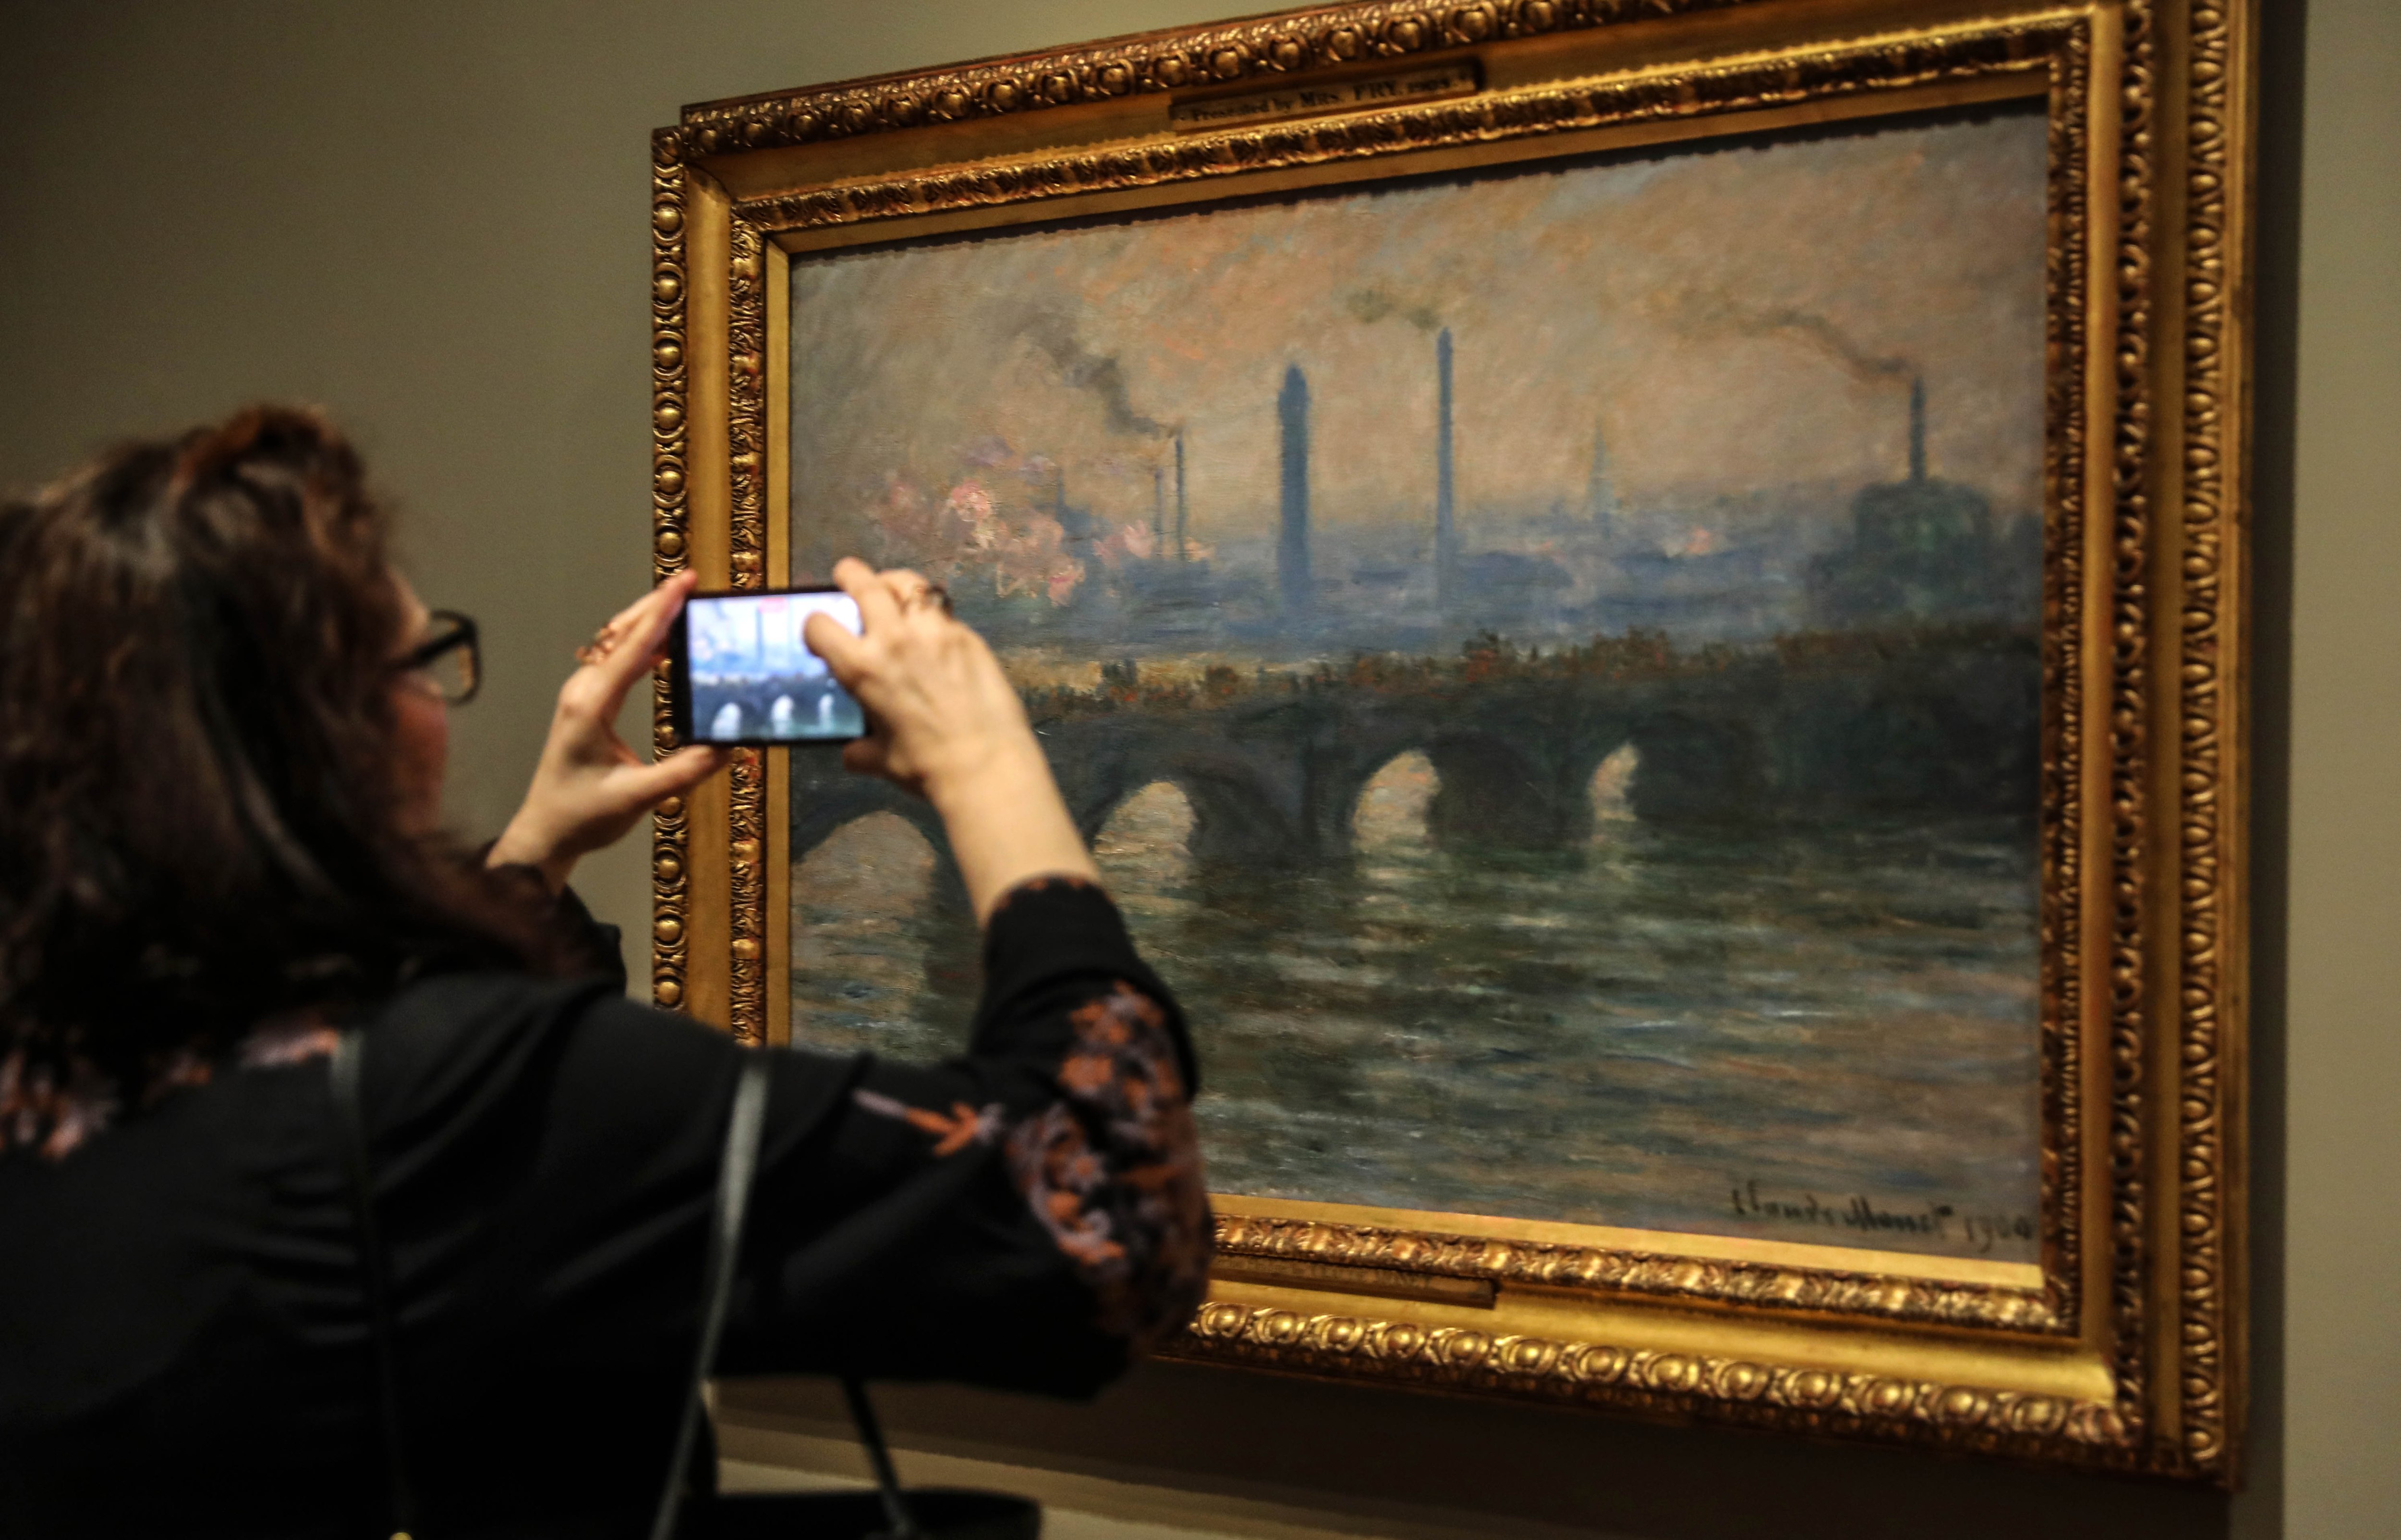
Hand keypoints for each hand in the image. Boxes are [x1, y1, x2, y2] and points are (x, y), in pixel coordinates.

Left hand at [490, 570, 728, 891]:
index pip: (632, 647)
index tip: (684, 585)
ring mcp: (583, 695)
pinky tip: (665, 643)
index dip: (661, 613)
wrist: (546, 831)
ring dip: (648, 620)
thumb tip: (727, 747)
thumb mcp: (637, 798)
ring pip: (616, 643)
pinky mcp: (588, 704)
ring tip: (682, 602)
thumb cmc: (582, 815)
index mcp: (590, 706)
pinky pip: (617, 661)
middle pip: (620, 633)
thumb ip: (684, 772)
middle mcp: (583, 692)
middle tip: (690, 582)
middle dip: (656, 604)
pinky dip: (642, 644)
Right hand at [803, 558, 1097, 919]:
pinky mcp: (968, 635)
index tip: (820, 629)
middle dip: (851, 575)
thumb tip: (852, 752)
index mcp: (861, 667)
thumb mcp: (883, 760)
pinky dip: (931, 613)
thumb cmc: (926, 767)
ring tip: (894, 591)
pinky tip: (934, 630)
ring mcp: (934, 631)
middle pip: (864, 583)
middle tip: (848, 576)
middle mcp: (894, 638)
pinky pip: (943, 611)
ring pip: (909, 584)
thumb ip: (862, 750)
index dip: (815, 625)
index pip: (820, 624)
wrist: (985, 764)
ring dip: (895, 584)